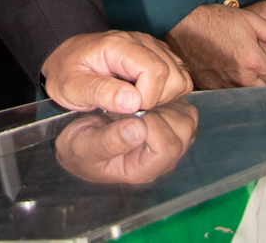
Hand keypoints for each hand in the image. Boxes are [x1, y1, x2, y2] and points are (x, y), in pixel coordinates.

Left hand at [41, 31, 191, 114]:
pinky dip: (167, 93)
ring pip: (181, 77)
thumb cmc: (67, 74)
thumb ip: (101, 93)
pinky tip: (144, 98)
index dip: (148, 98)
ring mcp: (151, 46)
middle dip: (158, 101)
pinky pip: (178, 77)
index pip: (155, 71)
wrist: (65, 60)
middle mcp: (140, 41)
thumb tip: (133, 102)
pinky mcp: (157, 56)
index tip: (128, 109)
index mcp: (119, 45)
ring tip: (137, 103)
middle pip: (174, 75)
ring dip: (165, 98)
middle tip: (132, 108)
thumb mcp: (73, 87)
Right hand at [54, 101, 198, 185]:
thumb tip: (139, 129)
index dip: (152, 124)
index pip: (167, 147)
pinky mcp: (168, 124)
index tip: (130, 110)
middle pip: (183, 132)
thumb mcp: (83, 146)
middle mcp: (161, 160)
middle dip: (162, 110)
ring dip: (167, 101)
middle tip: (136, 101)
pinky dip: (171, 96)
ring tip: (140, 97)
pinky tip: (147, 94)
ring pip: (187, 118)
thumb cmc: (79, 147)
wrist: (78, 139)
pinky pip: (184, 107)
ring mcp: (167, 142)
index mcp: (143, 170)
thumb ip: (109, 142)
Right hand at [164, 2, 265, 89]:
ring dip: (253, 87)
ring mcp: (226, 86)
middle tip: (262, 68)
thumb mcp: (250, 20)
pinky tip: (230, 74)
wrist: (184, 25)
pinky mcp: (213, 89)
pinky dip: (235, 89)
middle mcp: (241, 78)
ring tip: (245, 70)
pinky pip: (232, 96)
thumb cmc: (216, 20)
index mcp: (253, 60)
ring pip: (251, 96)